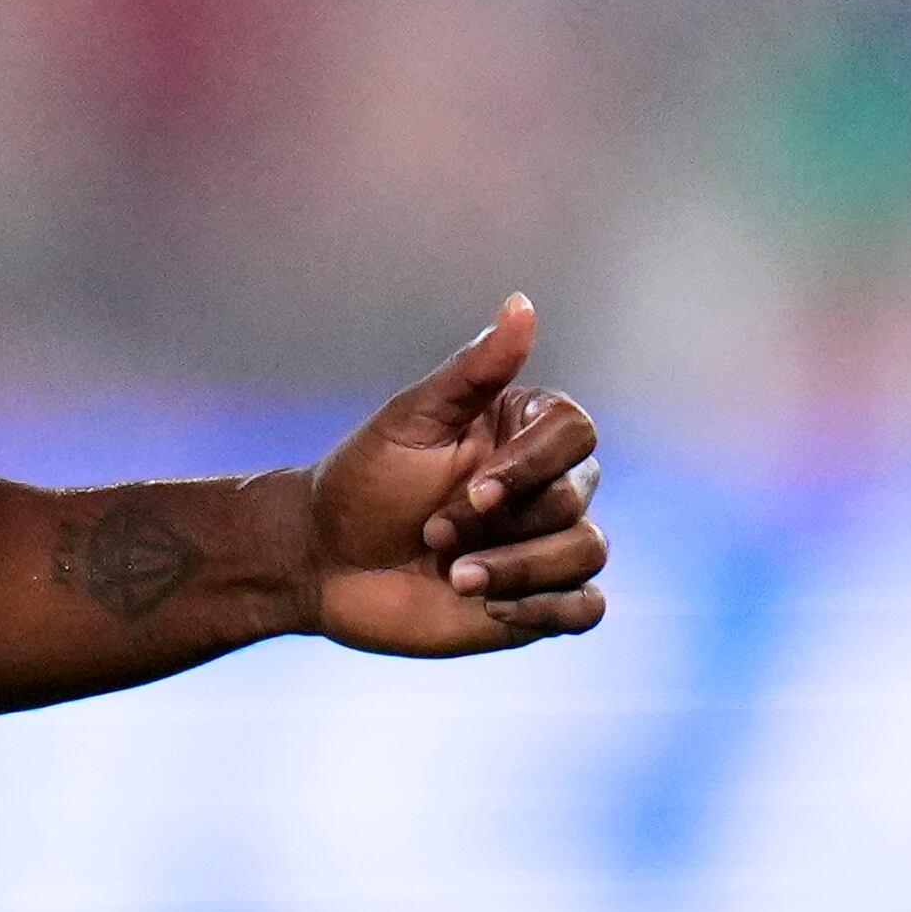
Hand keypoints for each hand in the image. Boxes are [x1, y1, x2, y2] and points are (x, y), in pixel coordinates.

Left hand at [305, 297, 604, 656]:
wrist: (323, 561)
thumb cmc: (363, 482)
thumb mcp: (410, 421)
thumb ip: (472, 370)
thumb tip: (521, 303)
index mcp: (520, 433)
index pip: (574, 433)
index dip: (532, 464)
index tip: (475, 489)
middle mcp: (542, 485)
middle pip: (577, 495)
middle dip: (504, 522)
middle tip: (434, 531)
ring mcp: (543, 544)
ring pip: (587, 550)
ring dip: (522, 568)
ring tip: (457, 577)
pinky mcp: (538, 601)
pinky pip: (585, 608)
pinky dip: (550, 606)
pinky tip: (493, 607)